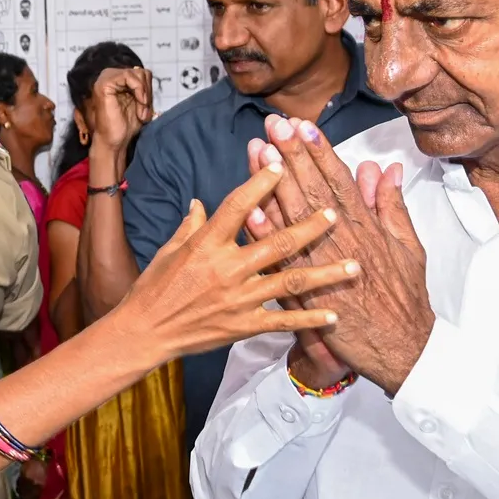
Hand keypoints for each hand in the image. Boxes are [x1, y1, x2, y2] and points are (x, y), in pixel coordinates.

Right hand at [88, 67, 153, 151]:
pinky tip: (139, 103)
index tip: (147, 107)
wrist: (114, 141)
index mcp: (118, 80)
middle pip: (141, 72)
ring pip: (137, 73)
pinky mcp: (104, 84)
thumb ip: (143, 88)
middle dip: (147, 92)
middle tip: (144, 111)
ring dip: (144, 94)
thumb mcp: (140, 103)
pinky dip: (139, 89)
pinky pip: (128, 76)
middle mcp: (110, 76)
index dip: (149, 89)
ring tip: (141, 112)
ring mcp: (106, 78)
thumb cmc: (125, 126)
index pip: (141, 73)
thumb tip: (147, 74)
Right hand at [112, 161, 359, 359]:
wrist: (143, 333)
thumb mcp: (167, 250)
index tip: (282, 165)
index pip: (239, 205)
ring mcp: (238, 298)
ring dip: (325, 272)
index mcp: (206, 243)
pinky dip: (310, 318)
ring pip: (290, 280)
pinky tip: (334, 314)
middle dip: (310, 226)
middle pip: (277, 241)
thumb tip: (200, 204)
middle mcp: (227, 268)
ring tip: (355, 266)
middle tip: (336, 214)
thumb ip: (190, 225)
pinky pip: (283, 320)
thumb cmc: (152, 289)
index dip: (261, 182)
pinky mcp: (243, 326)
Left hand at [261, 115, 434, 393]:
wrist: (403, 348)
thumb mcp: (409, 246)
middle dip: (293, 155)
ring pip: (295, 217)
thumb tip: (384, 170)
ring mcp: (323, 265)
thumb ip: (391, 206)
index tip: (303, 125)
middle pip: (313, 189)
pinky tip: (251, 211)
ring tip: (260, 152)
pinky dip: (269, 235)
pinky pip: (283, 258)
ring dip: (276, 184)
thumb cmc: (405, 298)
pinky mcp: (309, 292)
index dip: (319, 151)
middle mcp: (343, 240)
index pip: (338, 180)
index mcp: (366, 227)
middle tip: (274, 124)